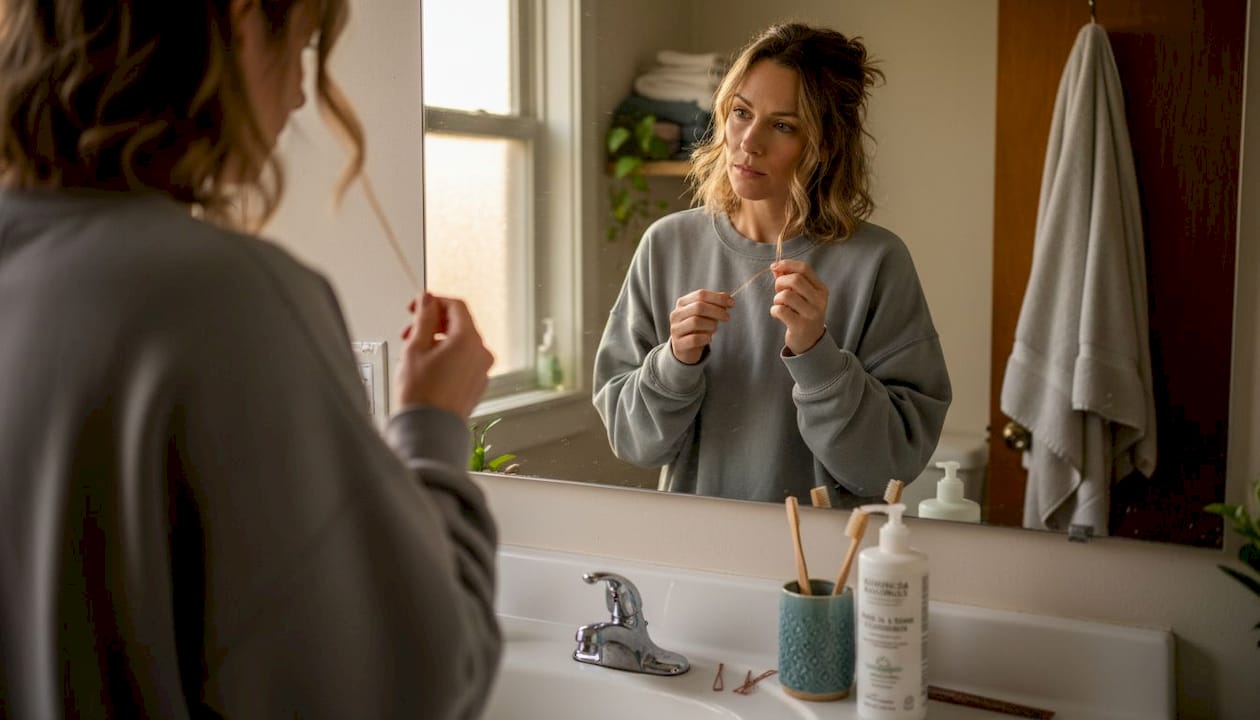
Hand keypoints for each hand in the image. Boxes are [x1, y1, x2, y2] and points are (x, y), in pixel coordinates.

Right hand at [394, 292, 493, 418]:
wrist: (429, 430)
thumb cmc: (422, 395)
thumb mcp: (415, 348)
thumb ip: (424, 318)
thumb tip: (428, 300)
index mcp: (469, 340)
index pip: (456, 306)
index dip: (435, 302)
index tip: (419, 306)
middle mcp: (482, 353)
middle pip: (460, 324)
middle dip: (434, 323)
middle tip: (412, 330)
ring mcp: (482, 369)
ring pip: (462, 343)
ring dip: (439, 340)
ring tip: (416, 352)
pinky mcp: (478, 383)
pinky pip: (465, 360)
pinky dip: (448, 356)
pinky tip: (428, 367)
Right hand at [669, 289, 733, 364]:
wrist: (685, 348)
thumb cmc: (698, 328)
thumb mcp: (706, 314)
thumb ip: (715, 304)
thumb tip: (729, 298)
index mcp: (683, 303)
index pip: (701, 294)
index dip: (718, 298)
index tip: (732, 303)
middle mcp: (676, 314)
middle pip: (699, 307)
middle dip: (717, 311)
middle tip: (727, 317)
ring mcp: (675, 329)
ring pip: (696, 322)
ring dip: (711, 325)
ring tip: (714, 329)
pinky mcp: (678, 344)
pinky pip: (695, 339)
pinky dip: (706, 338)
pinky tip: (708, 339)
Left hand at [770, 260, 827, 354]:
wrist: (810, 340)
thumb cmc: (803, 313)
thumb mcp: (802, 295)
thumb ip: (790, 280)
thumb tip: (775, 267)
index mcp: (821, 289)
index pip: (804, 268)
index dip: (787, 264)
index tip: (774, 267)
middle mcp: (819, 300)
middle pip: (795, 279)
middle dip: (780, 282)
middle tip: (778, 291)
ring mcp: (811, 314)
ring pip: (786, 295)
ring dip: (777, 298)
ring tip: (779, 305)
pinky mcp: (800, 326)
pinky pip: (780, 310)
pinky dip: (774, 310)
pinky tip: (777, 315)